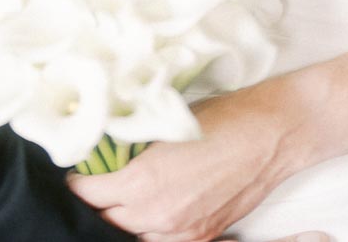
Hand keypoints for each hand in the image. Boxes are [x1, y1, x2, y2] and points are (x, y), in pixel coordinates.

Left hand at [67, 76, 321, 241]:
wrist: (272, 133)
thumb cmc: (223, 117)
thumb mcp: (165, 120)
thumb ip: (131, 140)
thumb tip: (103, 142)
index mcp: (146, 182)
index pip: (91, 194)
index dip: (79, 181)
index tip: (75, 170)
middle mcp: (161, 215)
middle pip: (109, 219)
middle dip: (98, 200)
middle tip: (94, 179)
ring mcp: (183, 231)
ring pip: (134, 233)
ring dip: (123, 216)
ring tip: (120, 193)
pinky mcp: (204, 236)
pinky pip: (161, 240)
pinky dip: (150, 227)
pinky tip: (150, 207)